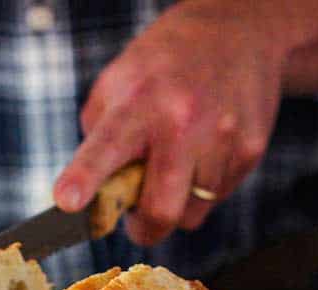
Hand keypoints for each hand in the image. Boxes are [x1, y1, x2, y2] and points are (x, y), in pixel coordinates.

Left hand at [53, 1, 283, 245]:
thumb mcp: (116, 85)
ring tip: (174, 165)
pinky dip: (202, 189)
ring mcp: (222, 137)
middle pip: (161, 210)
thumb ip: (98, 139)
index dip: (85, 178)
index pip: (105, 148)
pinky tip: (203, 153)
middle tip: (137, 221)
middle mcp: (181, 121)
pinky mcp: (251, 149)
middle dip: (144, 229)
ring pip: (192, 214)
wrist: (237, 32)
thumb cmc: (161, 68)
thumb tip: (94, 193)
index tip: (66, 202)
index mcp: (137, 104)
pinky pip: (217, 197)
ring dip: (176, 204)